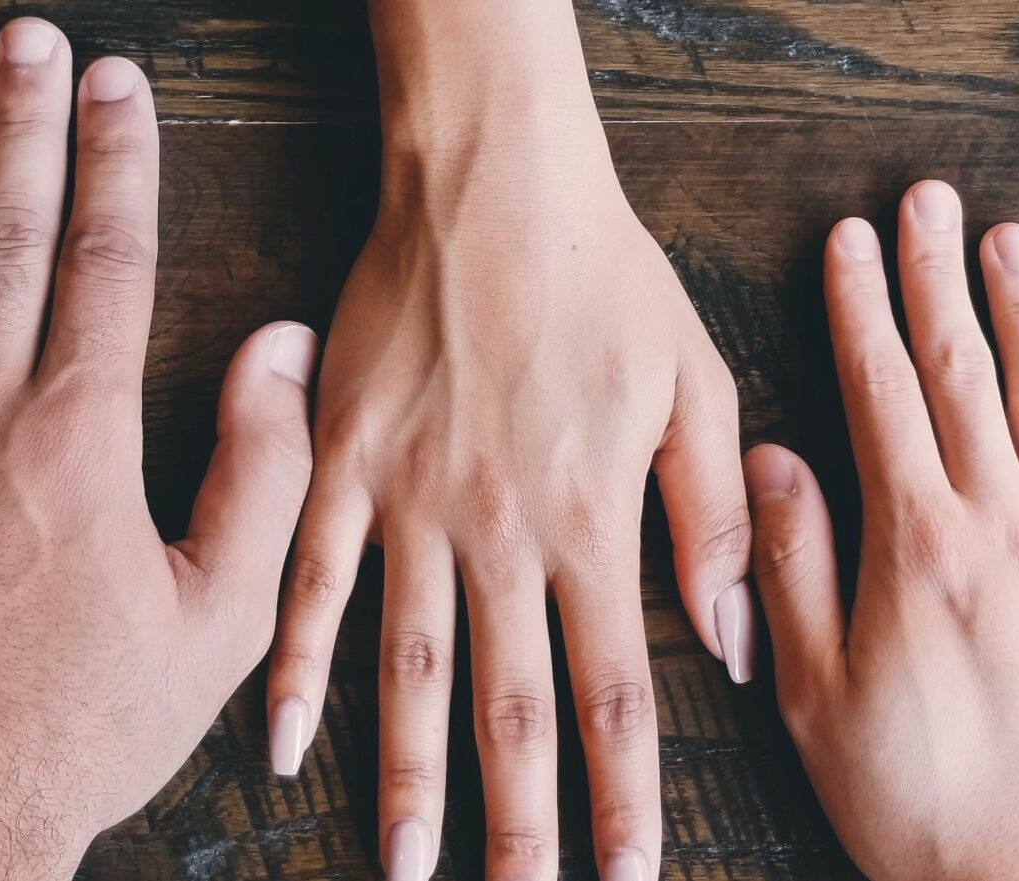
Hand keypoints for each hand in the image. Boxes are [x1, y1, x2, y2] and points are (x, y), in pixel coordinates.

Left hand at [0, 26, 318, 880]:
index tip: (124, 85)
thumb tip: (277, 351)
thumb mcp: (216, 623)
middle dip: (25, 122)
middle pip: (0, 231)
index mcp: (76, 440)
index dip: (117, 157)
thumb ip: (262, 475)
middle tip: (36, 40)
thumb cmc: (75, 732)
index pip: (102, 257)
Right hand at [262, 5, 749, 875]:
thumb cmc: (604, 276)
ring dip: (408, 779)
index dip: (625, 798)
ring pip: (409, 670)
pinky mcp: (340, 467)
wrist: (489, 182)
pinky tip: (284, 749)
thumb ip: (713, 522)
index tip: (629, 878)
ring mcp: (410, 505)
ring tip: (403, 868)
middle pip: (512, 709)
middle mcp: (501, 533)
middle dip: (521, 827)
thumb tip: (734, 645)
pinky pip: (311, 586)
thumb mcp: (695, 386)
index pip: (617, 693)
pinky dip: (294, 671)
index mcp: (593, 522)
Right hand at [749, 183, 1018, 880]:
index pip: (884, 397)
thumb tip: (770, 461)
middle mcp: (1012, 532)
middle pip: (970, 377)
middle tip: (931, 200)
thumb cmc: (923, 813)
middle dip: (942, 281)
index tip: (851, 240)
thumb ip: (792, 571)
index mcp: (921, 551)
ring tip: (1010, 240)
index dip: (863, 309)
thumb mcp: (817, 701)